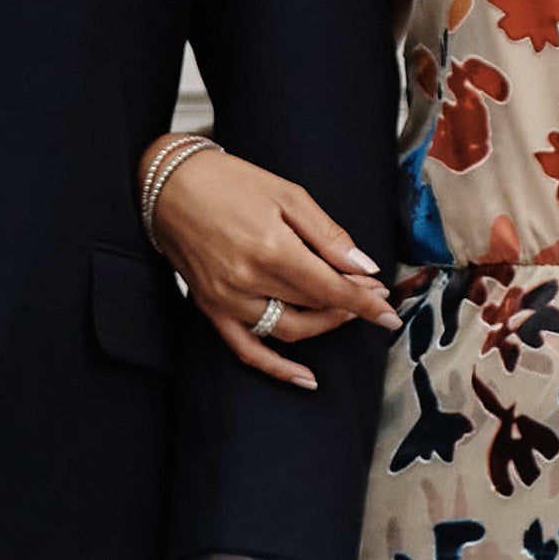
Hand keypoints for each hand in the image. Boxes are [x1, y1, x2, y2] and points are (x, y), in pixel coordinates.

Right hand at [147, 139, 397, 390]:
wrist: (169, 184)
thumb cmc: (228, 181)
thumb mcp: (287, 194)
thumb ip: (327, 234)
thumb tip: (363, 266)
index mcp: (271, 249)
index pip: (331, 288)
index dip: (364, 301)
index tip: (388, 310)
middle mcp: (248, 281)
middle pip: (314, 307)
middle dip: (349, 304)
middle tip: (370, 293)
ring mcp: (227, 300)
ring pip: (289, 330)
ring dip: (323, 326)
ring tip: (344, 312)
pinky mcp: (211, 308)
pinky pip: (247, 349)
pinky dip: (277, 368)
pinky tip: (305, 378)